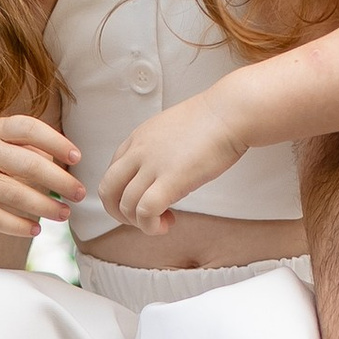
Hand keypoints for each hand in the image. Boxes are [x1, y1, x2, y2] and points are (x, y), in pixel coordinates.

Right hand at [0, 112, 84, 236]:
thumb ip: (21, 144)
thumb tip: (61, 159)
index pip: (27, 128)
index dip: (55, 141)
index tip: (77, 157)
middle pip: (26, 164)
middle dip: (59, 180)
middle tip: (81, 193)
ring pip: (13, 194)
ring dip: (44, 206)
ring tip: (64, 214)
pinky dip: (16, 225)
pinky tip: (36, 230)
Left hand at [98, 87, 254, 232]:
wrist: (230, 112)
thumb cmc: (211, 121)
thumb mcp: (171, 130)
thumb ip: (159, 149)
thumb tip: (164, 171)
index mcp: (137, 139)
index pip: (112, 173)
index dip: (123, 194)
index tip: (144, 200)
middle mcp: (138, 151)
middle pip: (107, 190)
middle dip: (119, 212)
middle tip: (142, 219)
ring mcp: (152, 165)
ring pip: (125, 205)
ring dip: (140, 223)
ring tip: (163, 222)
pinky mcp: (170, 179)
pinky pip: (146, 211)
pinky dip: (151, 225)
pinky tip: (167, 223)